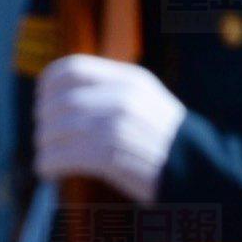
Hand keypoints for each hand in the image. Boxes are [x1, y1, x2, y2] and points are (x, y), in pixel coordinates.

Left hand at [34, 53, 184, 202]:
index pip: (73, 68)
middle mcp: (121, 98)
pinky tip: (48, 172)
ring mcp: (116, 126)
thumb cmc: (167, 143)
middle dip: (44, 121)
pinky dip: (48, 164)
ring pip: (57, 129)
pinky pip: (63, 156)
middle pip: (60, 102)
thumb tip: (65, 97)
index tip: (42, 100)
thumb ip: (113, 93)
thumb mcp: (147, 102)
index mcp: (130, 80)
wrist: (199, 172)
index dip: (48, 84)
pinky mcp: (110, 156)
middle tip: (43, 137)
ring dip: (44, 145)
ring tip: (46, 157)